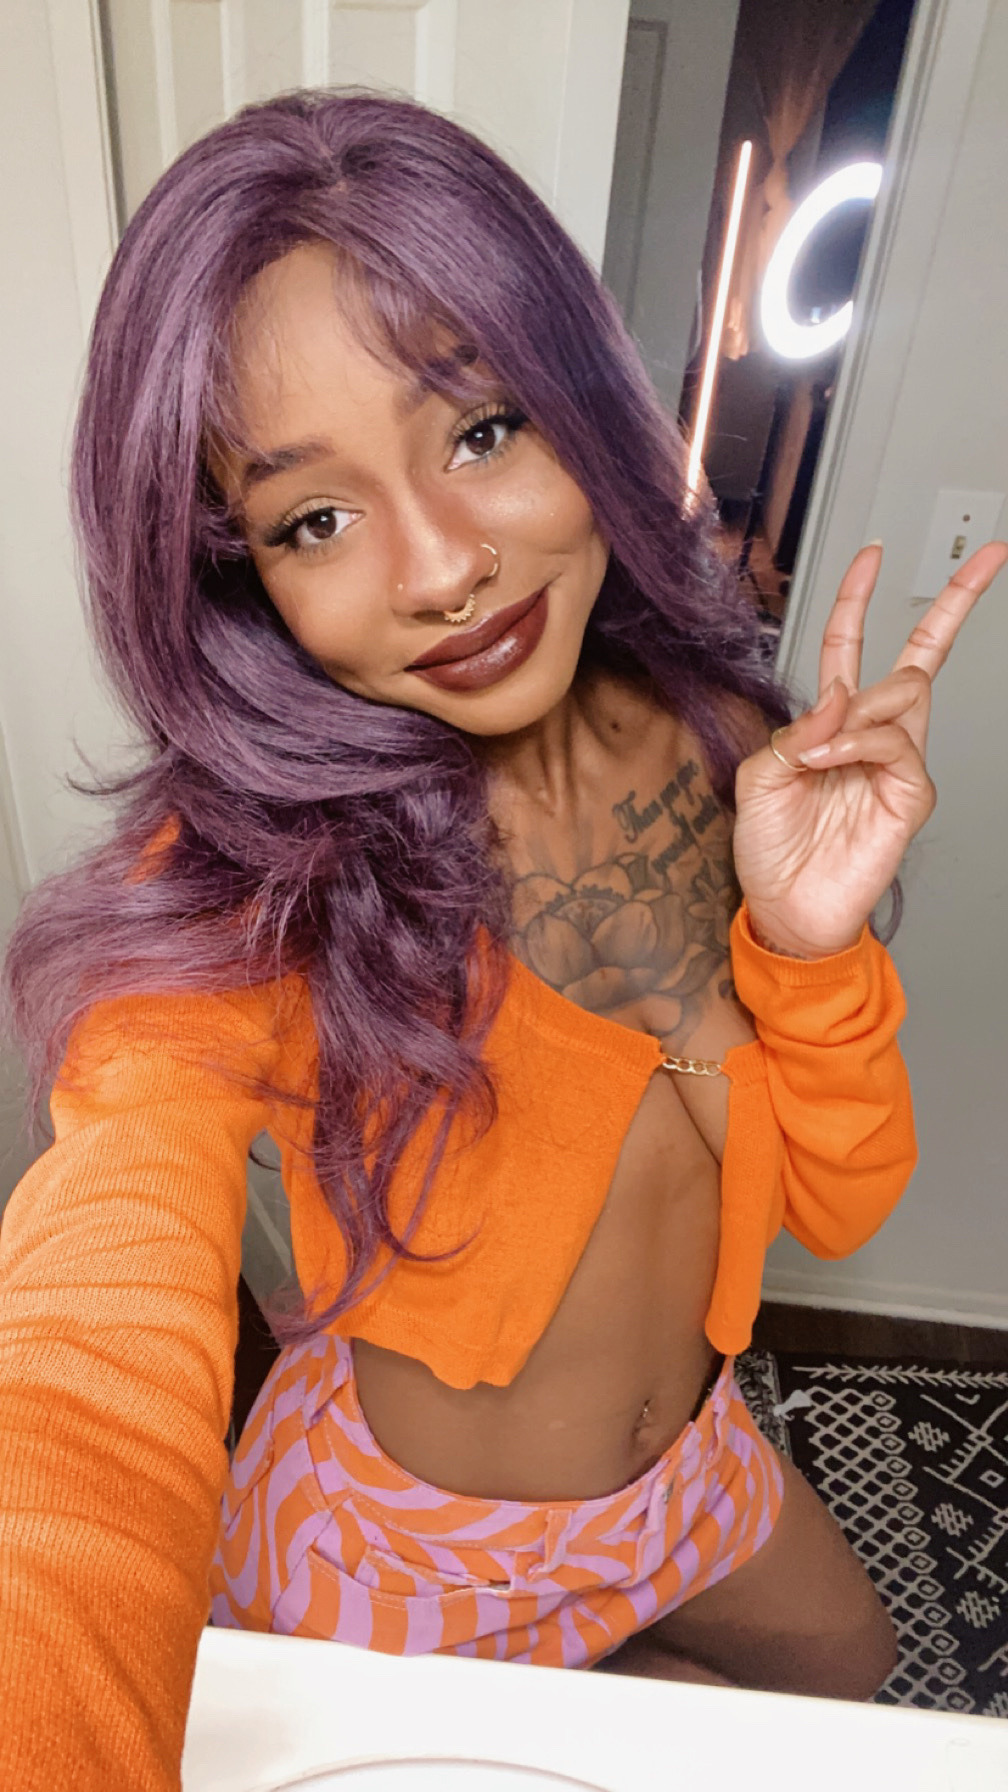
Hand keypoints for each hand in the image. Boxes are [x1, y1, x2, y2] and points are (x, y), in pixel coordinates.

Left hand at [732, 538, 1007, 957]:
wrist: (785, 909)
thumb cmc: (771, 849)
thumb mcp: (760, 777)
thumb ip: (794, 730)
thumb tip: (838, 694)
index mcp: (832, 722)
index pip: (850, 647)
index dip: (859, 600)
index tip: (872, 555)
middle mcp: (872, 734)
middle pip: (921, 655)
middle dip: (955, 603)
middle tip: (992, 557)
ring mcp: (897, 763)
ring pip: (905, 693)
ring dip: (857, 710)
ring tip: (819, 753)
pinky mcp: (911, 794)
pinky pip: (895, 745)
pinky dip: (858, 745)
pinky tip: (832, 763)